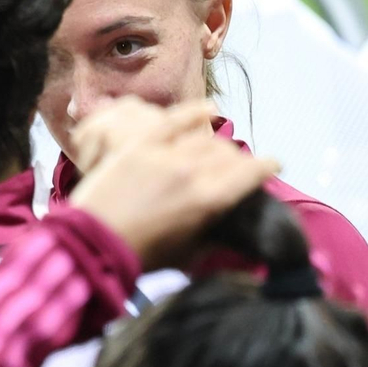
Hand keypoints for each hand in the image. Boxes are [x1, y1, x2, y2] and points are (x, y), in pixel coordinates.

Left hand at [70, 98, 279, 268]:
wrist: (93, 242)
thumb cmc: (141, 255)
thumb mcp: (188, 253)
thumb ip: (211, 235)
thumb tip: (227, 231)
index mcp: (209, 201)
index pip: (249, 174)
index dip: (266, 167)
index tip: (274, 165)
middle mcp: (192, 172)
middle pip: (227, 154)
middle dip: (238, 160)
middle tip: (237, 167)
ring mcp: (165, 154)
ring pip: (204, 139)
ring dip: (217, 143)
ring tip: (219, 149)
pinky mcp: (139, 144)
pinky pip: (173, 120)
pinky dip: (193, 113)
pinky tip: (208, 110)